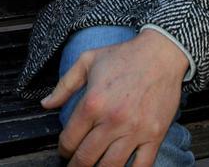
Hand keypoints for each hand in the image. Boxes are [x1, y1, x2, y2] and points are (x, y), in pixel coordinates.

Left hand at [41, 30, 189, 166]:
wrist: (162, 53)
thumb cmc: (126, 55)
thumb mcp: (88, 61)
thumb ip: (64, 85)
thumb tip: (46, 104)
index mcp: (93, 103)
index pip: (69, 139)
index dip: (63, 149)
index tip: (65, 150)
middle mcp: (112, 120)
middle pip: (86, 158)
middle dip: (76, 165)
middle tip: (75, 164)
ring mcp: (135, 130)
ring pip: (110, 166)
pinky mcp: (154, 134)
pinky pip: (142, 165)